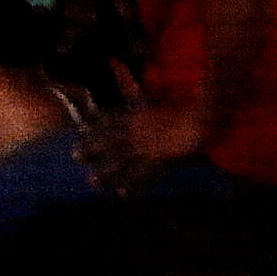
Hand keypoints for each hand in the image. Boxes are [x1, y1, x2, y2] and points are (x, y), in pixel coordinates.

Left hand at [80, 100, 211, 193]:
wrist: (201, 120)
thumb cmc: (187, 108)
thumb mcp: (163, 100)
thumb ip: (148, 97)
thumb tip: (131, 82)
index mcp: (140, 116)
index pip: (113, 121)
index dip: (96, 125)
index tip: (82, 129)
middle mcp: (139, 132)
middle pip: (110, 141)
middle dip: (92, 148)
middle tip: (75, 156)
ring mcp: (148, 147)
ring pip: (121, 161)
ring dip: (107, 172)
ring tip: (93, 182)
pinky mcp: (158, 160)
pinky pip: (143, 175)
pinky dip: (133, 185)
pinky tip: (123, 194)